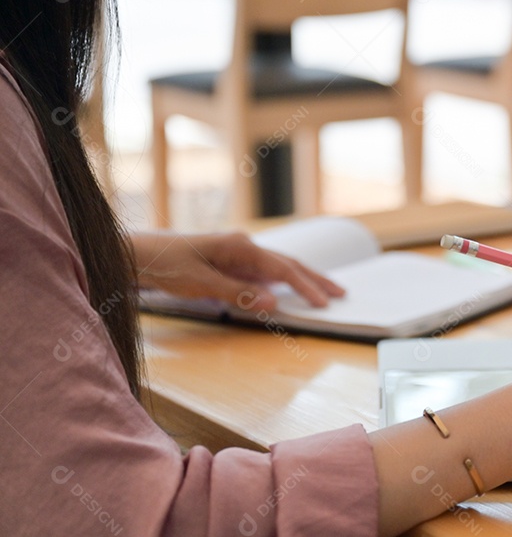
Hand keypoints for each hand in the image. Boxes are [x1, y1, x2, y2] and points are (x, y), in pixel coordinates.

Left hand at [131, 232, 344, 311]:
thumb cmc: (163, 266)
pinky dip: (281, 280)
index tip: (325, 302)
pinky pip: (262, 271)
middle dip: (315, 279)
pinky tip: (287, 288)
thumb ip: (238, 293)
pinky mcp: (228, 261)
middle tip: (340, 293)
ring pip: (278, 266)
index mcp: (240, 246)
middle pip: (288, 263)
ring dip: (301, 278)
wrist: (135, 254)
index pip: (283, 268)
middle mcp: (243, 245)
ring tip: (323, 290)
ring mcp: (236, 252)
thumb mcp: (200, 284)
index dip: (306, 286)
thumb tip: (274, 302)